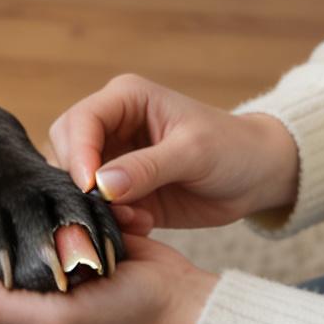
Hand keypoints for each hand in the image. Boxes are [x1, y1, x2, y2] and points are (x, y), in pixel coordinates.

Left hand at [0, 160, 219, 323]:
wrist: (178, 299)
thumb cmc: (126, 313)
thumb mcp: (63, 318)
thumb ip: (3, 306)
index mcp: (11, 308)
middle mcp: (19, 287)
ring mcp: (41, 262)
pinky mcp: (64, 242)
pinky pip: (29, 213)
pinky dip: (21, 192)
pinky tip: (20, 170)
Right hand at [48, 74, 298, 229]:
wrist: (257, 176)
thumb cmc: (231, 148)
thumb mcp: (193, 153)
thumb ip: (146, 167)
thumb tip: (100, 185)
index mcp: (126, 99)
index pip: (81, 120)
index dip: (78, 153)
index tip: (89, 187)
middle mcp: (112, 126)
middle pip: (66, 149)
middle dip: (79, 181)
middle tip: (107, 207)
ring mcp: (114, 160)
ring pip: (75, 183)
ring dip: (96, 206)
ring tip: (136, 219)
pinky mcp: (121, 192)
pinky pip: (97, 208)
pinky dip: (111, 221)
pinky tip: (143, 224)